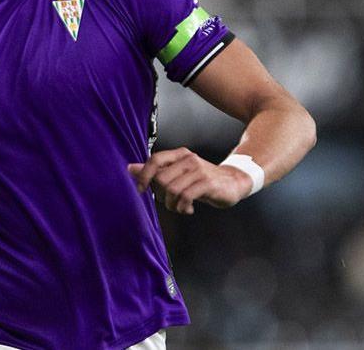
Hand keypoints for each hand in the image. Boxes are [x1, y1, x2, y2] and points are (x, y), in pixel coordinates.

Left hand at [127, 148, 250, 213]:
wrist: (233, 182)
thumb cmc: (202, 179)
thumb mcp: (178, 173)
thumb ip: (155, 171)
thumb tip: (130, 168)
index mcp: (179, 155)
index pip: (155, 159)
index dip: (144, 175)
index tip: (140, 190)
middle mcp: (188, 159)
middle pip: (162, 179)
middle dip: (161, 195)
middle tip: (170, 201)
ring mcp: (199, 171)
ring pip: (172, 189)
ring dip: (172, 204)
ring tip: (179, 207)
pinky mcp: (207, 183)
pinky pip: (186, 197)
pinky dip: (182, 207)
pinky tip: (187, 209)